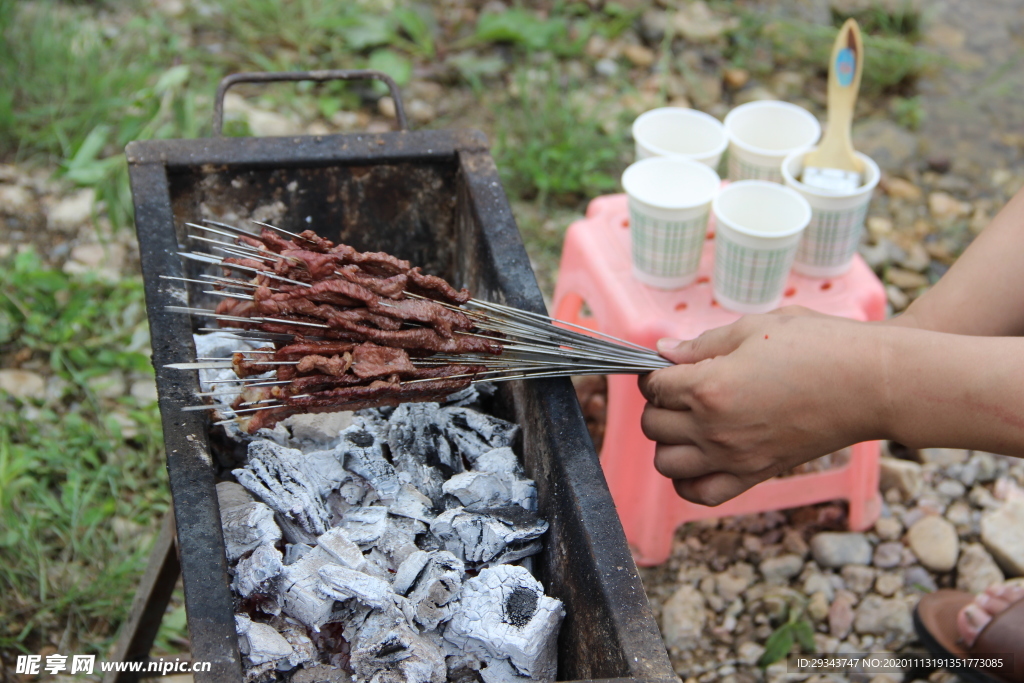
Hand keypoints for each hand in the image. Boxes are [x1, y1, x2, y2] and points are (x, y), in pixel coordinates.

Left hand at [638, 307, 888, 505]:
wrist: (871, 383)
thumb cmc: (818, 346)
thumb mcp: (754, 328)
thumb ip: (701, 344)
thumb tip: (663, 352)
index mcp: (710, 387)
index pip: (654, 386)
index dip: (656, 373)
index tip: (669, 368)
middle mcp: (715, 429)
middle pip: (653, 424)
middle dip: (660, 404)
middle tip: (682, 389)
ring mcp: (734, 457)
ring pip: (666, 464)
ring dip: (669, 442)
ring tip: (690, 422)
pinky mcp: (756, 475)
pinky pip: (700, 494)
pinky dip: (688, 481)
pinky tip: (700, 457)